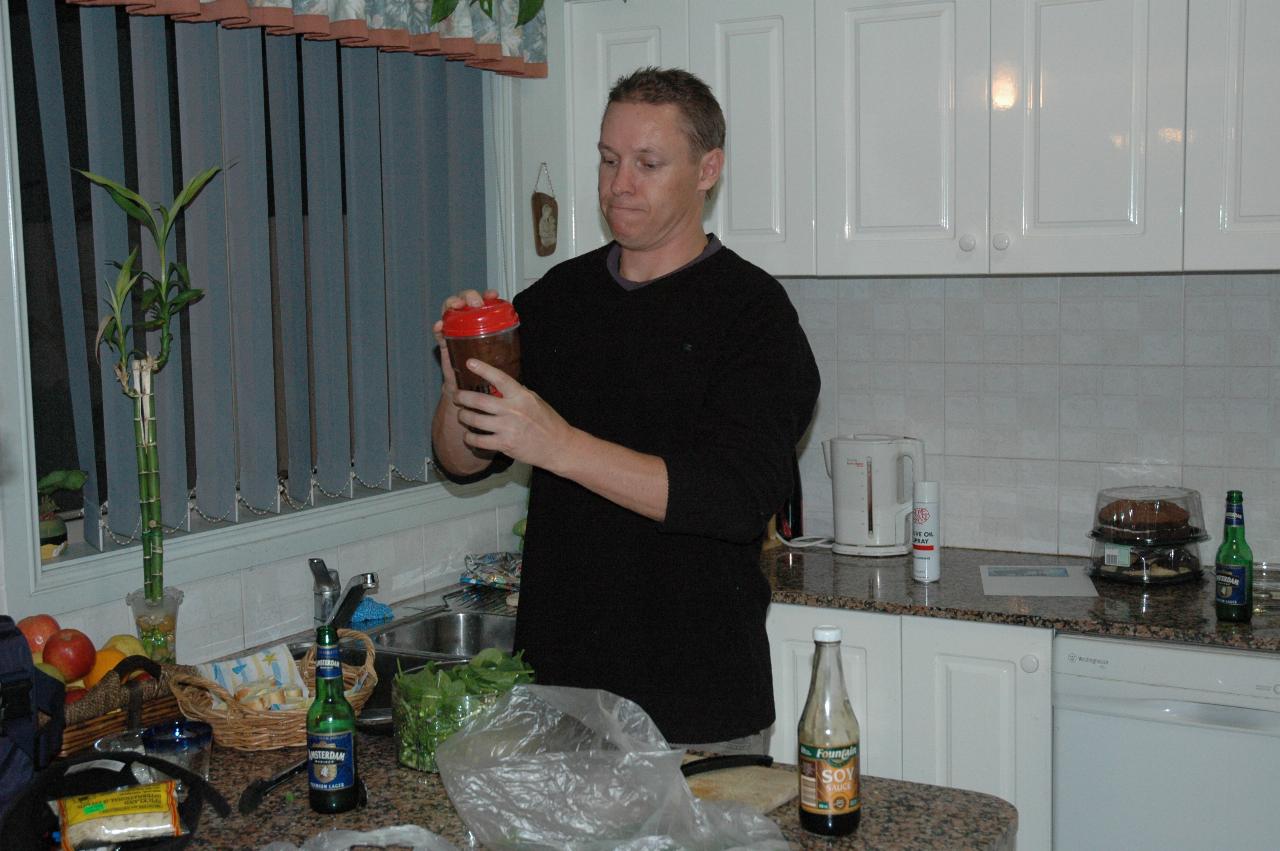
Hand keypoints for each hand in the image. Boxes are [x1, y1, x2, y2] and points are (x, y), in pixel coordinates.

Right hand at [432, 289, 498, 390]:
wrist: (473, 386)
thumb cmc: (489, 365)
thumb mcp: (502, 351)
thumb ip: (507, 340)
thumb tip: (519, 329)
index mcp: (483, 320)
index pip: (484, 301)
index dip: (487, 294)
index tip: (493, 294)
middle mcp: (468, 321)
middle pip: (465, 300)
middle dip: (469, 296)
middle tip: (476, 302)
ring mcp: (454, 330)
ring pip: (450, 310)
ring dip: (452, 304)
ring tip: (457, 306)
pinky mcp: (445, 343)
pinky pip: (439, 333)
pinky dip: (438, 328)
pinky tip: (439, 326)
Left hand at [453, 358, 576, 473]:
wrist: (557, 446)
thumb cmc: (547, 421)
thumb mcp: (535, 400)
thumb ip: (518, 392)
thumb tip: (501, 383)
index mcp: (521, 396)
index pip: (500, 378)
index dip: (483, 369)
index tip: (469, 362)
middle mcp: (512, 410)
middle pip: (478, 400)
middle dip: (461, 397)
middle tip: (457, 396)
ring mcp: (507, 428)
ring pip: (474, 420)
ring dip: (463, 417)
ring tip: (462, 415)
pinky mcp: (504, 444)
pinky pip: (479, 440)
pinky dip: (469, 438)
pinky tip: (469, 436)